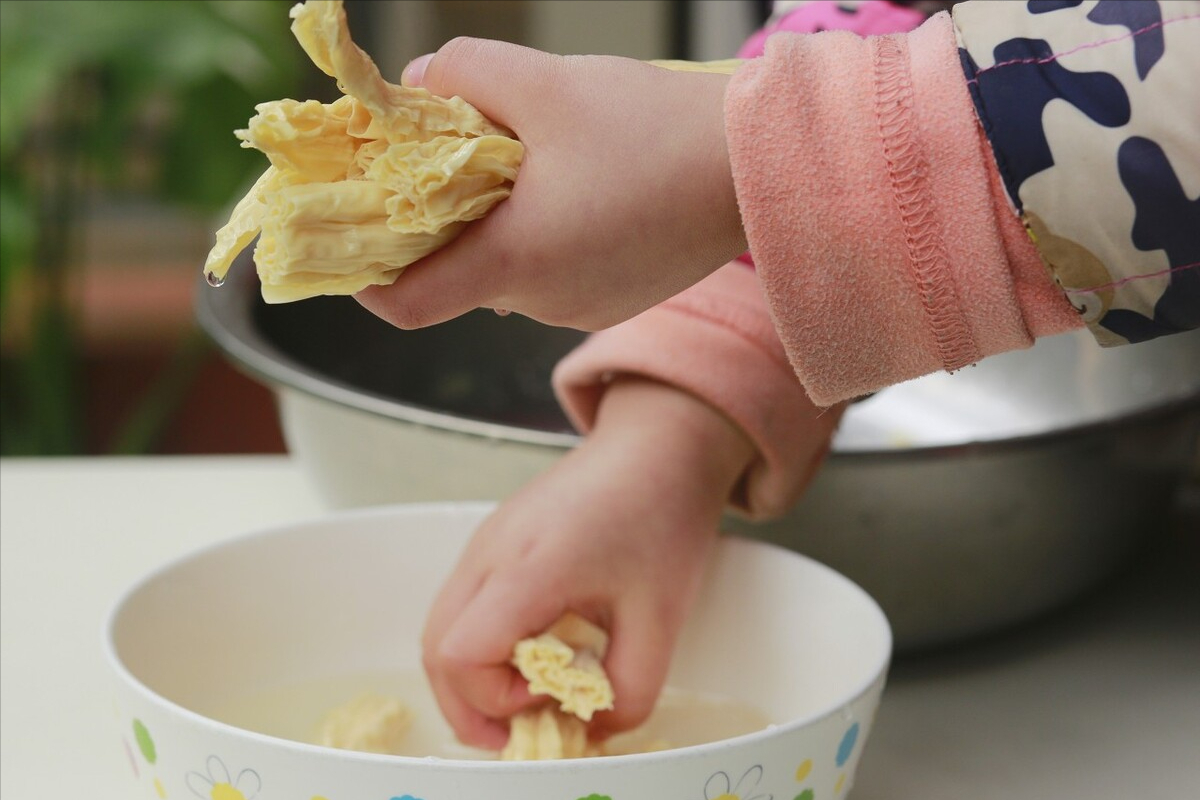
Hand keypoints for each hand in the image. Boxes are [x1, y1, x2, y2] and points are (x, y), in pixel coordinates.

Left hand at [356, 38, 746, 330]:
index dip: (366, 275)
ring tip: (535, 157)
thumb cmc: (657, 129)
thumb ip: (461, 73)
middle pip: (459, 273)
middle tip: (459, 154)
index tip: (357, 230)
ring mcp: (583, 306)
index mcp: (517, 261)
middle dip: (445, 218)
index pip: (406, 304)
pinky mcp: (617, 296)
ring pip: (510, 267)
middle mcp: (543, 302)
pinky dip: (545, 232)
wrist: (763, 168)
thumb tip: (416, 86)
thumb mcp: (546, 80)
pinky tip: (582, 183)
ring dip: (502, 219)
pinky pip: (554, 271)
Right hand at [421, 377, 755, 748]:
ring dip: (470, 676)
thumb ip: (631, 689)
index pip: (462, 654)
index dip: (497, 697)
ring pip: (440, 627)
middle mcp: (490, 552)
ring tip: (523, 699)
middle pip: (434, 649)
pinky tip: (527, 653)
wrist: (657, 446)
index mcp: (531, 567)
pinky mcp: (490, 538)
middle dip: (470, 706)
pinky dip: (478, 644)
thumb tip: (594, 730)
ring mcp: (483, 542)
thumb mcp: (663, 618)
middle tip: (519, 732)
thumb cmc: (661, 519)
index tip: (553, 696)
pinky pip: (460, 604)